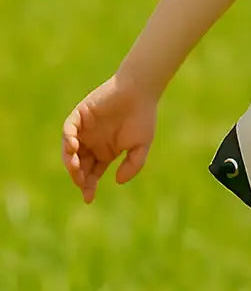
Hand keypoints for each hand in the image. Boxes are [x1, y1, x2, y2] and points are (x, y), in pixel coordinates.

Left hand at [62, 74, 157, 202]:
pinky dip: (68, 138)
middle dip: (78, 176)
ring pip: (70, 149)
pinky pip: (68, 128)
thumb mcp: (141, 147)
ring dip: (70, 160)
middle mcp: (92, 142)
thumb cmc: (143, 118)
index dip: (89, 186)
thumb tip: (118, 181)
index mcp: (105, 152)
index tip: (88, 198)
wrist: (140, 92)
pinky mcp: (80, 114)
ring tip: (75, 167)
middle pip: (79, 164)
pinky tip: (74, 147)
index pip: (92, 173)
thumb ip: (132, 165)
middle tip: (82, 183)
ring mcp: (84, 129)